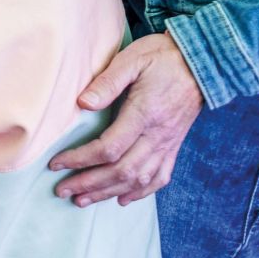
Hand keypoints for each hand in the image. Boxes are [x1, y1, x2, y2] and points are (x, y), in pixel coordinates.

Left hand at [50, 33, 205, 206]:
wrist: (203, 62)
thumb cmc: (162, 57)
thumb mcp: (132, 59)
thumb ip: (107, 82)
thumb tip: (82, 103)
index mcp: (144, 114)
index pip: (108, 148)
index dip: (80, 159)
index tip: (56, 163)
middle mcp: (158, 135)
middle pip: (121, 171)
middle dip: (89, 184)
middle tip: (61, 190)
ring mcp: (169, 144)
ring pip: (139, 179)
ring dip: (109, 193)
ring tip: (83, 200)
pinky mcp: (175, 146)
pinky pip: (161, 177)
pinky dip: (141, 192)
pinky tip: (123, 199)